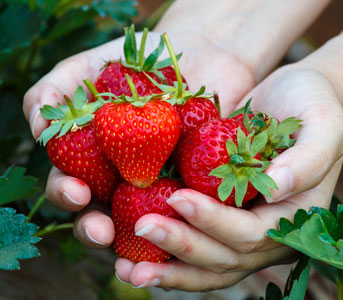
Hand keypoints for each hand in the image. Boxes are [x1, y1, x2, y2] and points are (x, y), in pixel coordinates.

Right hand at [22, 30, 253, 247]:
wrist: (194, 57)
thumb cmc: (133, 62)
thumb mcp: (85, 68)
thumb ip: (53, 92)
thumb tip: (37, 127)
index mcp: (92, 159)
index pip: (71, 186)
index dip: (67, 195)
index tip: (76, 193)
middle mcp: (122, 177)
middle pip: (101, 214)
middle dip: (95, 228)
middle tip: (101, 231)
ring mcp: (158, 183)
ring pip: (143, 220)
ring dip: (138, 237)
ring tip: (143, 241)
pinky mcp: (194, 182)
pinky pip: (189, 206)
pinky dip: (185, 219)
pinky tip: (185, 226)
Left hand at [114, 67, 342, 289]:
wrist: (292, 98)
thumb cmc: (312, 105)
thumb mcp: (323, 123)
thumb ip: (308, 160)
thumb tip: (277, 189)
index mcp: (292, 218)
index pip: (252, 234)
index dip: (215, 222)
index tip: (179, 198)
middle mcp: (266, 232)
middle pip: (223, 256)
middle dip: (181, 246)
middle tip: (141, 229)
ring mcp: (242, 226)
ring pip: (205, 262)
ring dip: (167, 267)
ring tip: (126, 268)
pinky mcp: (220, 214)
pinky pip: (195, 240)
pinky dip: (167, 253)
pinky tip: (132, 254)